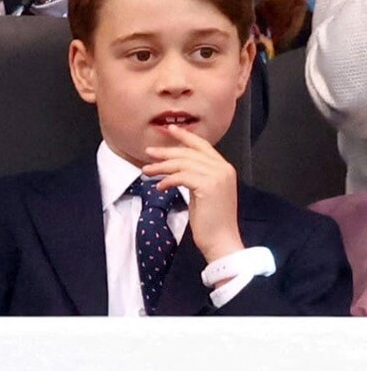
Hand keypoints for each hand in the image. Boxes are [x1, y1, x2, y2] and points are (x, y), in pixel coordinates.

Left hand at [142, 125, 244, 264]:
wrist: (221, 240)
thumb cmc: (211, 220)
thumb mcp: (203, 192)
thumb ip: (196, 176)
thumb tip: (176, 166)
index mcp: (224, 168)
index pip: (202, 145)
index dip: (185, 136)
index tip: (169, 130)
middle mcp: (224, 169)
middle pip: (189, 153)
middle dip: (166, 152)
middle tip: (148, 153)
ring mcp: (218, 176)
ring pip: (182, 163)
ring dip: (161, 167)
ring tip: (147, 171)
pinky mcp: (209, 186)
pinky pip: (181, 177)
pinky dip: (167, 180)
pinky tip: (159, 187)